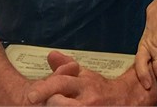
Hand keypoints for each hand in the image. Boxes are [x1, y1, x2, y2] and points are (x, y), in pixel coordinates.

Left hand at [25, 51, 156, 105]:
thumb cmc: (100, 89)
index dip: (45, 89)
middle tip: (45, 103)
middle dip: (50, 103)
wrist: (125, 100)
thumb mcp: (85, 75)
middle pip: (58, 103)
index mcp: (82, 84)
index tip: (30, 96)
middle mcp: (86, 100)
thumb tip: (51, 55)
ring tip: (54, 106)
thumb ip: (66, 67)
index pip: (61, 83)